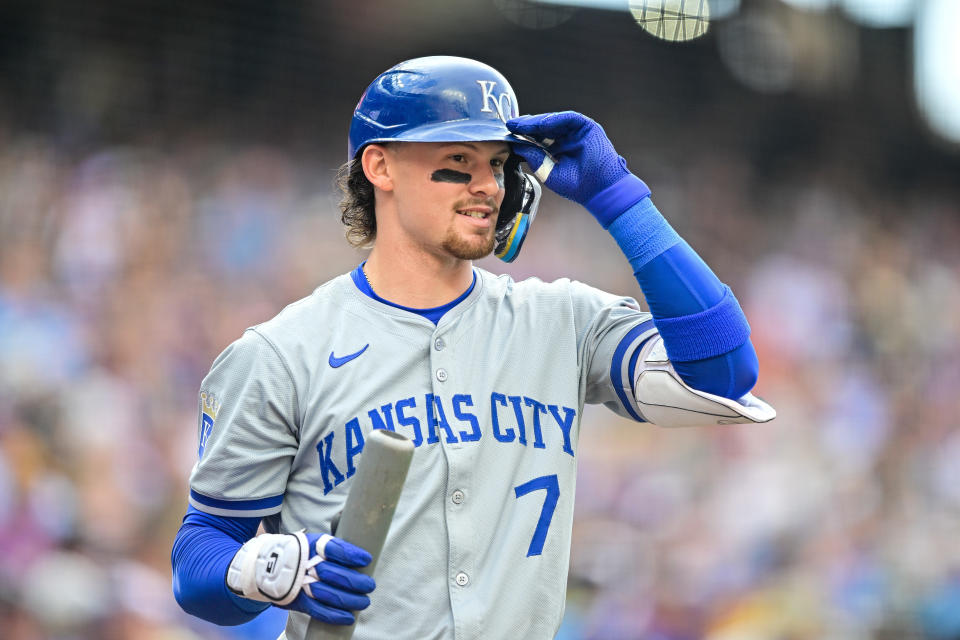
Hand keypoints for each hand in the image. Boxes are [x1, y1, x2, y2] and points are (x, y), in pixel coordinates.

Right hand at [227, 531, 374, 624]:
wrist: (265, 565)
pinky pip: (317, 610)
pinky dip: (334, 615)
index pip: (334, 548)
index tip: (366, 559)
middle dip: (355, 581)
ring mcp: (300, 583)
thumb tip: (363, 553)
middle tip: (370, 585)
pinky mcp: (297, 600)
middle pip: (333, 573)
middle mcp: (305, 563)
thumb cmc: (301, 552)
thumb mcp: (314, 542)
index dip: (351, 554)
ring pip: (328, 593)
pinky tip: (348, 617)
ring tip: (364, 602)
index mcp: (313, 545)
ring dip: (349, 600)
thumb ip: (335, 547)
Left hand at [507, 111, 649, 226]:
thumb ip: (534, 157)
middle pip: (544, 127)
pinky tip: (541, 123)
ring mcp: (578, 132)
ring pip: (554, 121)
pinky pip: (569, 118)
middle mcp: (567, 138)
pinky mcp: (588, 127)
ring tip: (522, 124)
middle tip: (510, 124)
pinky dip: (555, 119)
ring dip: (537, 121)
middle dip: (527, 125)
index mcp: (558, 149)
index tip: (508, 134)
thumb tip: (516, 145)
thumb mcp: (548, 170)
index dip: (523, 135)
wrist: (599, 190)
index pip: (538, 138)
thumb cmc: (576, 185)